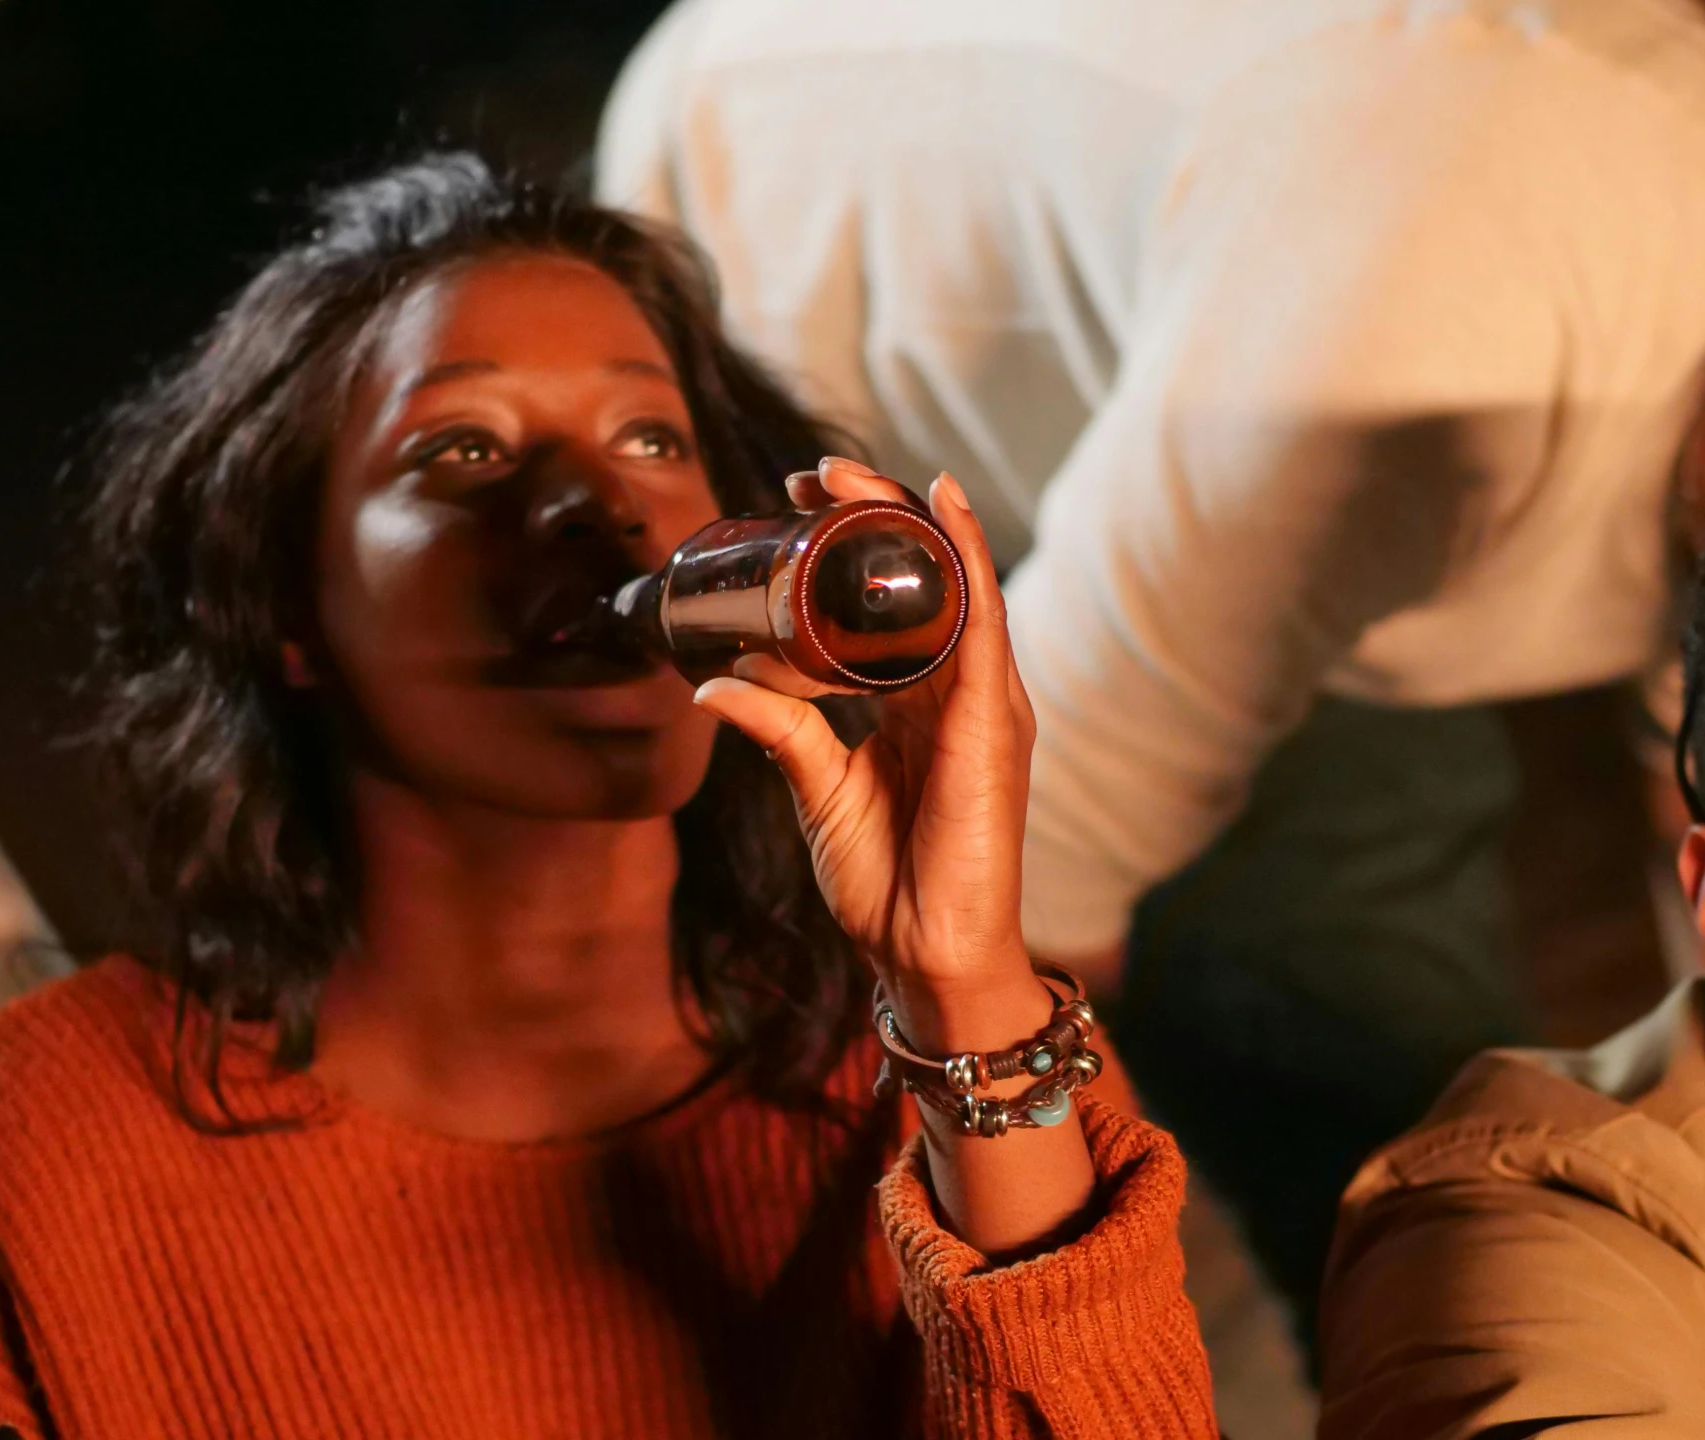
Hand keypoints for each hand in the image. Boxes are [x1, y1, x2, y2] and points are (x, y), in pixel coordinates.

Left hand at [692, 457, 1046, 1050]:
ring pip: (948, 580)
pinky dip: (965, 554)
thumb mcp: (817, 788)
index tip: (795, 503)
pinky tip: (942, 505)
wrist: (925, 951)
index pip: (892, 603)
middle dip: (870, 515)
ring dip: (902, 518)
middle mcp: (957, 690)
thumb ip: (779, 728)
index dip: (849, 548)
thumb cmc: (887, 880)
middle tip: (811, 475)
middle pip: (920, 578)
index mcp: (920, 704)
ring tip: (850, 476)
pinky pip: (980, 617)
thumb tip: (713, 682)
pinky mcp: (991, 716)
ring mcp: (981, 699)